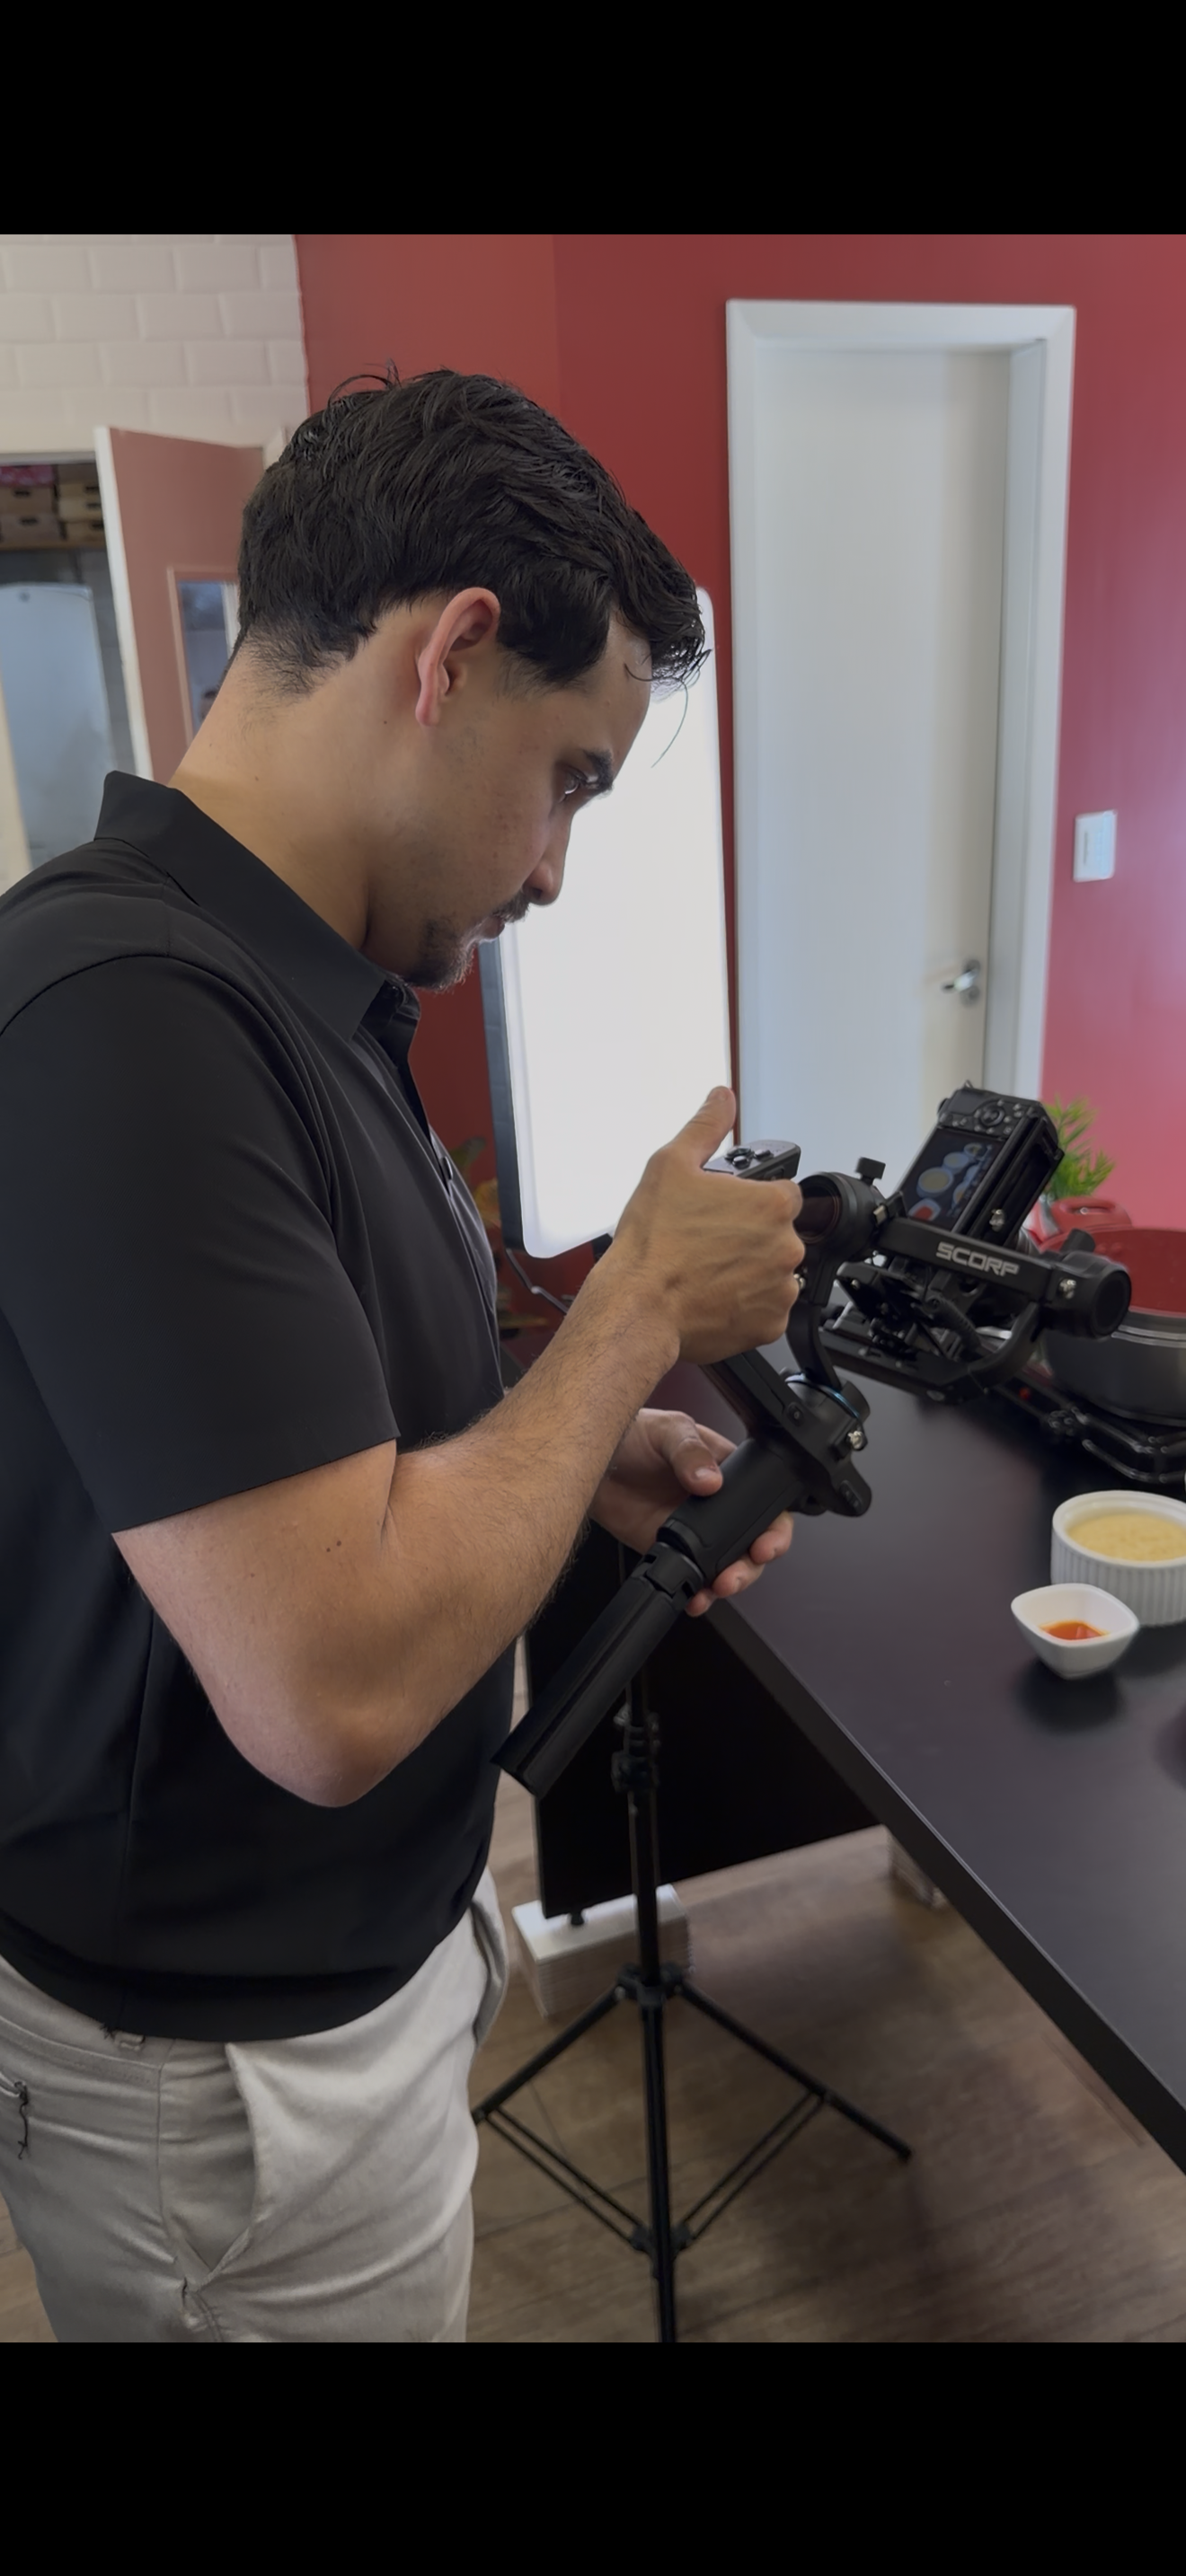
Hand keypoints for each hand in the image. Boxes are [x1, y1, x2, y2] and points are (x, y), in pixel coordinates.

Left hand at [591, 1408, 793, 1616]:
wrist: (590, 1462)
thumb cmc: (632, 1434)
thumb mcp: (666, 1430)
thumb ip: (689, 1452)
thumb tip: (711, 1480)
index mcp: (728, 1471)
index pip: (766, 1503)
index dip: (774, 1528)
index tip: (765, 1544)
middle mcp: (717, 1505)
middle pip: (752, 1543)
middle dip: (752, 1565)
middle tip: (737, 1573)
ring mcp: (695, 1530)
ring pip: (727, 1566)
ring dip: (729, 1583)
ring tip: (718, 1587)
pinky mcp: (670, 1548)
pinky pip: (693, 1576)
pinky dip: (698, 1593)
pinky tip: (695, 1597)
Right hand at [606, 1089, 803, 1364]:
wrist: (637, 1307)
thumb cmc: (652, 1244)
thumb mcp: (671, 1165)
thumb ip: (705, 1126)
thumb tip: (721, 1098)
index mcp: (771, 1204)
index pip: (782, 1193)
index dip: (751, 1200)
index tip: (726, 1213)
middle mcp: (785, 1247)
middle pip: (777, 1234)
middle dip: (749, 1237)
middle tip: (708, 1243)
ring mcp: (780, 1289)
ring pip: (772, 1272)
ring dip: (749, 1272)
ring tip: (707, 1272)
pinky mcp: (769, 1326)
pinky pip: (765, 1310)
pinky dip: (745, 1306)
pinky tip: (713, 1297)